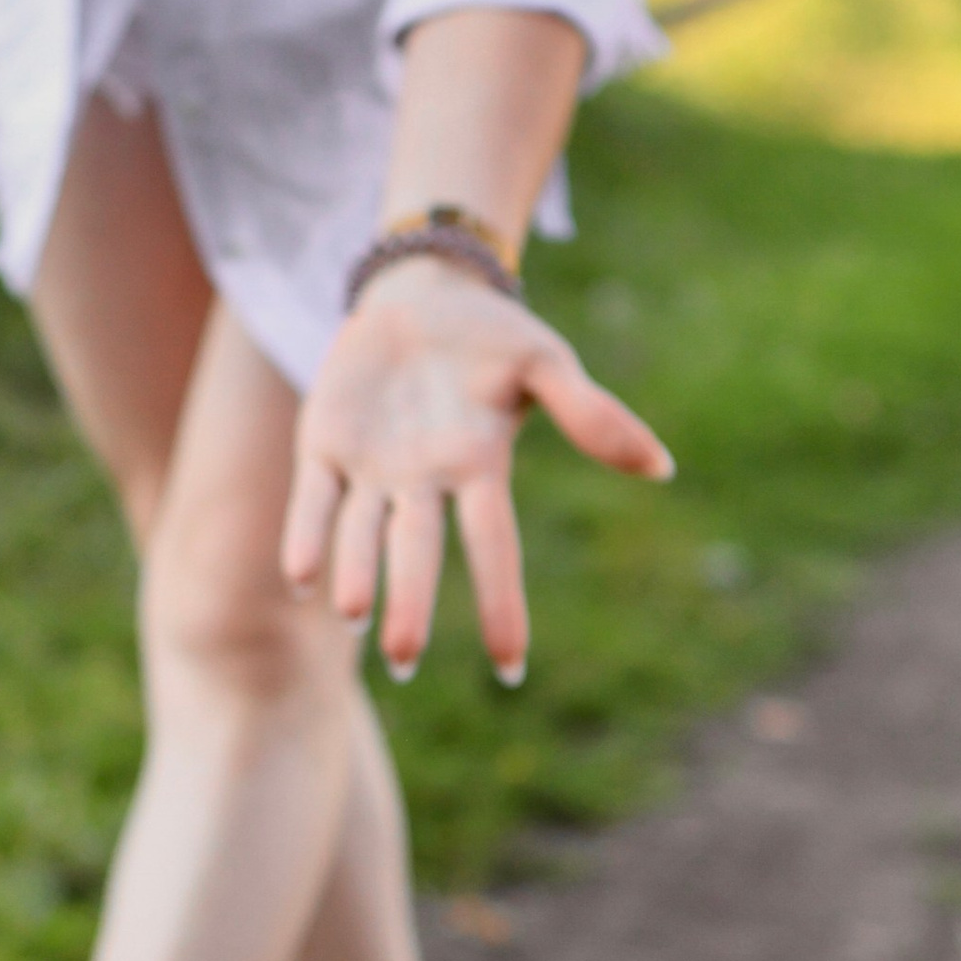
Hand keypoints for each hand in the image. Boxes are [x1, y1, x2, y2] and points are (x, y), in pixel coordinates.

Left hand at [282, 258, 671, 680]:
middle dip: (410, 603)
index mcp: (479, 470)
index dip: (501, 604)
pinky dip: (306, 534)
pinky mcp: (323, 446)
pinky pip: (314, 498)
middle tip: (404, 658)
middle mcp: (423, 484)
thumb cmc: (490, 336)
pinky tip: (299, 575)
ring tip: (351, 612)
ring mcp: (370, 470)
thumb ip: (591, 415)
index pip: (494, 547)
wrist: (418, 292)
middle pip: (418, 552)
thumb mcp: (545, 363)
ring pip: (361, 534)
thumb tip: (662, 467)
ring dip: (356, 571)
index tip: (509, 668)